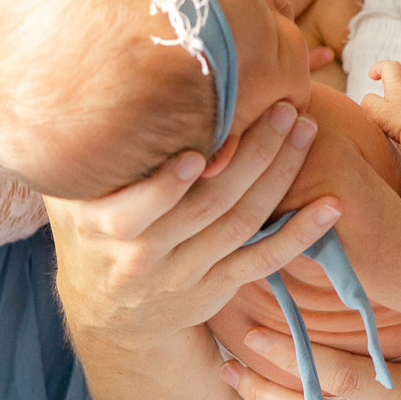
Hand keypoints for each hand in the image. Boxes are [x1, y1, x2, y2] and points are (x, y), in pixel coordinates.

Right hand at [45, 100, 341, 355]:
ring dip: (279, 177)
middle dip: (250, 155)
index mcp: (105, 228)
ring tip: (304, 130)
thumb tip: (87, 84)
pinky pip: (264, 260)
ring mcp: (187, 273)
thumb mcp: (70, 199)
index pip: (138, 208)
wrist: (111, 316)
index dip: (167, 185)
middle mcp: (146, 255)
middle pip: (207, 204)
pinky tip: (330, 206)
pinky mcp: (219, 286)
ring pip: (241, 224)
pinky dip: (300, 235)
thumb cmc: (92, 233)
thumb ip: (81, 157)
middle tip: (282, 108)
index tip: (199, 152)